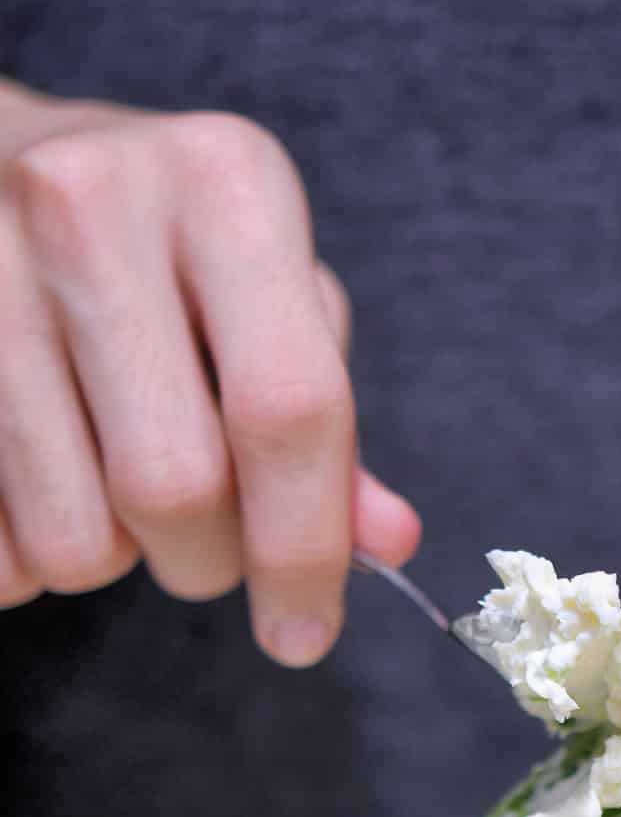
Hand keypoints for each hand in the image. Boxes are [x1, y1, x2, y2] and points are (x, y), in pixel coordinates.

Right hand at [0, 82, 419, 663]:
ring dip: (107, 560)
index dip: (304, 549)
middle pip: (176, 487)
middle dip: (204, 563)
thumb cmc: (160, 244)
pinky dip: (24, 559)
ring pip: (71, 531)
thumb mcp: (264, 295)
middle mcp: (96, 203)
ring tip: (108, 489)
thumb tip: (387, 542)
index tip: (305, 633)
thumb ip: (328, 423)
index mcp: (227, 184)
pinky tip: (36, 485)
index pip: (288, 410)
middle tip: (201, 545)